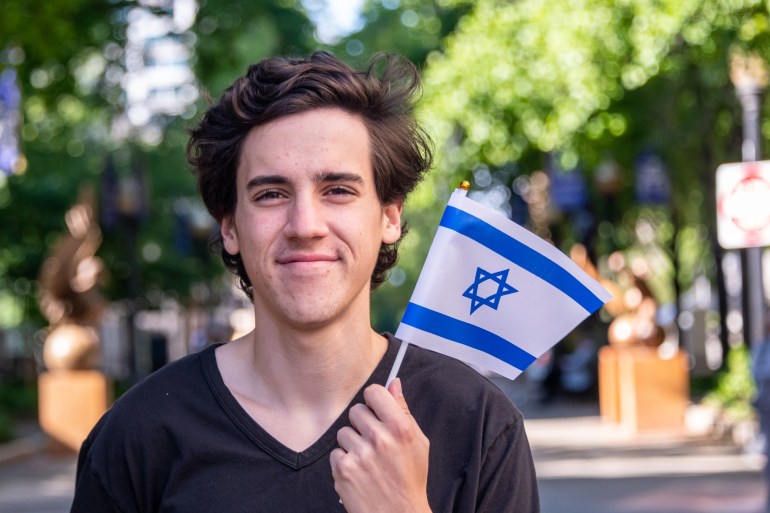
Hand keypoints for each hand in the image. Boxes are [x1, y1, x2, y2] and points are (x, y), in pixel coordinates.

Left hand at [330, 378, 430, 512]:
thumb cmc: (410, 480)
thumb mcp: (417, 443)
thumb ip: (403, 411)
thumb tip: (394, 383)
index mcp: (400, 428)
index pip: (374, 392)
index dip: (374, 400)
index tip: (375, 409)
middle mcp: (380, 438)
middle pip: (356, 411)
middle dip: (363, 424)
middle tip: (374, 442)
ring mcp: (360, 454)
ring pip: (344, 432)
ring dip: (353, 444)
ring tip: (368, 461)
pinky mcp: (343, 470)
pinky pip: (336, 453)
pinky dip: (345, 462)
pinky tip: (359, 474)